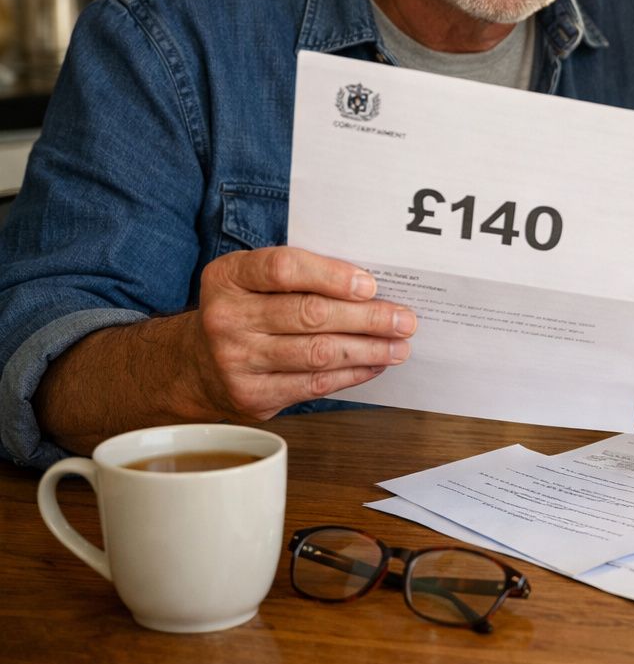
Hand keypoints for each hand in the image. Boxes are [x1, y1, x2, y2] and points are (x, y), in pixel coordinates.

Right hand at [187, 246, 416, 421]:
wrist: (198, 362)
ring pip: (318, 353)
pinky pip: (314, 384)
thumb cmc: (247, 310)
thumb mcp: (256, 280)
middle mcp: (226, 317)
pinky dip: (351, 374)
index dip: (332, 275)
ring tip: (399, 345)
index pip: (284, 268)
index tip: (371, 284)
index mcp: (228, 276)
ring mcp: (236, 360)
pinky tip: (374, 365)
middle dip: (367, 317)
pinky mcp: (251, 395)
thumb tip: (372, 286)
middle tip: (404, 319)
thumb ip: (302, 275)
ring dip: (368, 349)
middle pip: (310, 314)